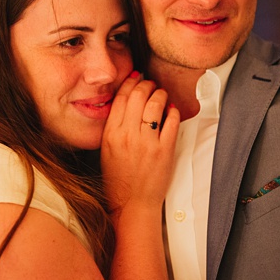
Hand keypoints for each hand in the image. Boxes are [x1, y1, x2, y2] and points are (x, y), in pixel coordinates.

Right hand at [101, 72, 179, 212]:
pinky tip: (172, 109)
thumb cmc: (118, 177)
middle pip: (138, 97)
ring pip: (154, 106)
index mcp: (111, 132)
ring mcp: (147, 143)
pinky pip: (171, 124)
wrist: (131, 202)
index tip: (135, 77)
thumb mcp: (106, 147)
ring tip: (161, 93)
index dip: (129, 83)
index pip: (121, 98)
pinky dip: (173, 112)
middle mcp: (128, 135)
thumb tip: (124, 102)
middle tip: (150, 83)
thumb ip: (113, 125)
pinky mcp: (164, 152)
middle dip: (146, 84)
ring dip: (160, 94)